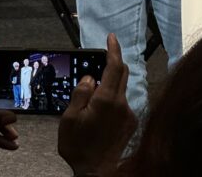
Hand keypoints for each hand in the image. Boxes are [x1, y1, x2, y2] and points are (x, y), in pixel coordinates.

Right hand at [57, 33, 136, 176]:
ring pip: (121, 90)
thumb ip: (80, 94)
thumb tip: (89, 77)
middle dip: (112, 64)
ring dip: (110, 88)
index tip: (112, 37)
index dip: (113, 49)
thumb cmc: (80, 148)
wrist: (98, 173)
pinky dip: (113, 103)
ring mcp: (128, 113)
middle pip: (122, 73)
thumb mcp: (69, 120)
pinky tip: (101, 118)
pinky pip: (122, 105)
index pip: (114, 65)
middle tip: (99, 64)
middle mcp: (121, 103)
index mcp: (106, 99)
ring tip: (92, 104)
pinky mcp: (131, 123)